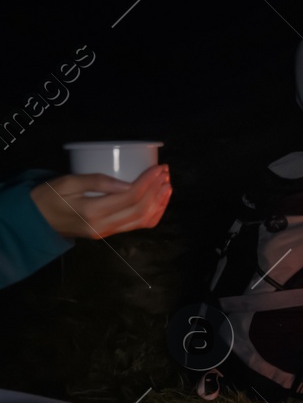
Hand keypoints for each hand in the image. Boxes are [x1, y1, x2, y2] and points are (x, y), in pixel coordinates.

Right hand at [31, 164, 170, 238]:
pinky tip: (158, 201)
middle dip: (157, 190)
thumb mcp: (67, 182)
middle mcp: (103, 226)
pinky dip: (152, 214)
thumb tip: (127, 182)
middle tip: (166, 173)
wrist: (35, 221)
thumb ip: (96, 181)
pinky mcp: (108, 234)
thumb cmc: (48, 197)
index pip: (130, 197)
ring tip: (167, 185)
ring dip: (159, 203)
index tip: (159, 168)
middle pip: (141, 210)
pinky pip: (136, 226)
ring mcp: (106, 233)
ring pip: (142, 221)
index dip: (149, 182)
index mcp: (92, 212)